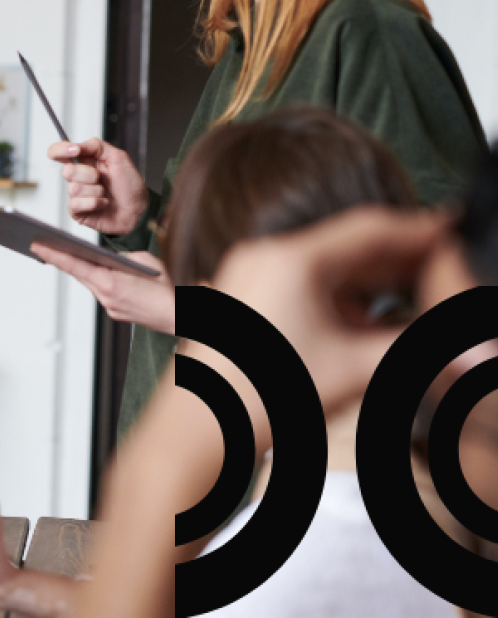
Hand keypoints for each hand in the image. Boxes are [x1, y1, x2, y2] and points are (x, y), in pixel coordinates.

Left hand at [32, 244, 173, 333]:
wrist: (178, 316)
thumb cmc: (165, 288)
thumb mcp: (144, 261)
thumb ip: (123, 256)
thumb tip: (110, 256)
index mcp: (109, 282)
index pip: (75, 265)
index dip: (54, 255)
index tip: (37, 246)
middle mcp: (105, 296)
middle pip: (77, 274)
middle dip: (60, 259)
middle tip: (42, 245)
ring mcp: (109, 306)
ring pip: (89, 283)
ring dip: (80, 270)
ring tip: (65, 254)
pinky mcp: (115, 312)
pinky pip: (101, 292)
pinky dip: (97, 281)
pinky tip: (96, 272)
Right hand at [47, 139, 148, 235]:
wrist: (138, 210)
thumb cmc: (130, 186)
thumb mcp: (119, 157)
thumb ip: (96, 146)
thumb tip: (77, 145)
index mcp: (85, 161)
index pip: (59, 152)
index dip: (61, 149)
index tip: (75, 151)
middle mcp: (78, 177)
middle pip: (67, 171)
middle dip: (89, 174)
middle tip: (102, 178)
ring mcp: (76, 194)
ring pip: (74, 188)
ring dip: (96, 191)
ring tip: (105, 194)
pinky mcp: (76, 210)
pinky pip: (76, 204)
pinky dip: (94, 203)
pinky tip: (102, 204)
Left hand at [211, 207, 448, 413]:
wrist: (200, 430)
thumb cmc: (262, 399)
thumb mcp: (353, 369)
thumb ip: (414, 349)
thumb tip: (461, 347)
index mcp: (289, 261)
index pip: (368, 230)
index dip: (418, 231)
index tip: (452, 230)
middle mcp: (263, 258)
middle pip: (347, 247)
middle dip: (398, 260)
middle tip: (444, 268)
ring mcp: (247, 278)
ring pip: (325, 269)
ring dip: (370, 283)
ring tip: (416, 299)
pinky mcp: (242, 301)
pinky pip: (301, 287)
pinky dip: (339, 300)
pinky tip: (370, 322)